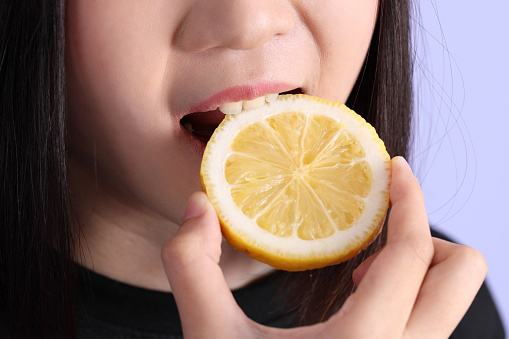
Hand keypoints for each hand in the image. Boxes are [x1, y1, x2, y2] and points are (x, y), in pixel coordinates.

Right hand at [161, 156, 486, 337]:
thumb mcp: (209, 336)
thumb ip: (191, 265)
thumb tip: (198, 205)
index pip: (412, 254)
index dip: (409, 198)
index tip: (396, 168)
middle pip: (462, 274)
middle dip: (426, 235)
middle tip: (378, 227)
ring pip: (451, 300)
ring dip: (415, 269)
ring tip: (360, 271)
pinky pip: (431, 320)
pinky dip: (408, 296)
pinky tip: (359, 301)